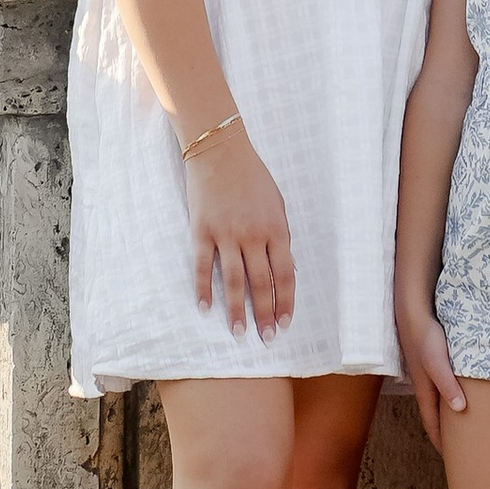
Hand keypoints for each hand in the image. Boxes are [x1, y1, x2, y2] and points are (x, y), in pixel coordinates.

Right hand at [186, 127, 294, 338]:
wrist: (220, 150)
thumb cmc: (252, 176)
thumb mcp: (277, 203)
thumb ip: (281, 236)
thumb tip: (287, 268)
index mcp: (276, 229)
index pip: (286, 275)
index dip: (286, 302)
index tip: (286, 323)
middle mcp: (253, 236)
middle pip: (262, 284)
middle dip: (265, 314)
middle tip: (266, 338)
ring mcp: (226, 235)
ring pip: (234, 281)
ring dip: (237, 311)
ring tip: (238, 333)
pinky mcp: (202, 232)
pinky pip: (203, 267)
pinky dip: (203, 289)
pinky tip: (204, 309)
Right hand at [398, 287, 467, 439]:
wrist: (414, 311)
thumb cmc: (425, 337)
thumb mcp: (437, 363)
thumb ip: (448, 385)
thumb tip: (460, 411)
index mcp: (425, 391)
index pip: (432, 424)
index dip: (441, 442)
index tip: (452, 458)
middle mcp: (426, 385)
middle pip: (436, 415)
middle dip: (446, 432)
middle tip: (461, 445)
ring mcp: (429, 373)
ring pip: (441, 399)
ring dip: (450, 413)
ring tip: (465, 423)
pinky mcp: (435, 360)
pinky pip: (445, 384)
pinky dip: (453, 394)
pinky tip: (464, 390)